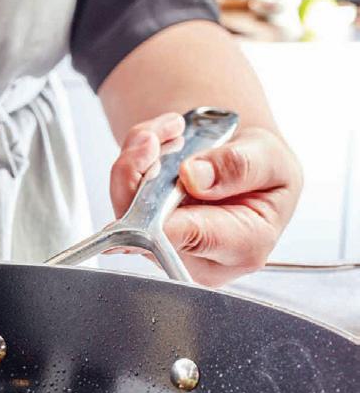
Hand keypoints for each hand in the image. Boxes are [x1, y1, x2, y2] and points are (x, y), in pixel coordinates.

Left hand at [109, 113, 302, 286]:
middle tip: (154, 137)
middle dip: (142, 173)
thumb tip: (195, 176)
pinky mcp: (144, 233)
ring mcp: (167, 247)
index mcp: (244, 248)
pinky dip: (131, 164)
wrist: (246, 169)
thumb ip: (239, 166)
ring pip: (125, 211)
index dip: (166, 205)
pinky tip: (153, 142)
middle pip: (146, 228)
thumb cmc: (263, 174)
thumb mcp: (271, 159)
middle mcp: (199, 258)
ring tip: (158, 133)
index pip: (190, 237)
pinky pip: (121, 199)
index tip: (171, 166)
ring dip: (133, 164)